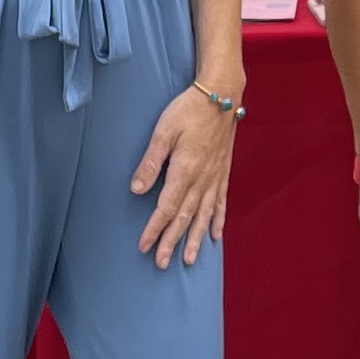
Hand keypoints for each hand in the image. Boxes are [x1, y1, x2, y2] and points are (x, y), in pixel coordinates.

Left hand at [132, 80, 240, 266]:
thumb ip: (150, 162)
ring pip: (203, 215)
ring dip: (194, 239)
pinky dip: (218, 221)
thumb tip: (136, 190)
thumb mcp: (163, 131)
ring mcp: (214, 178)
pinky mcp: (223, 172)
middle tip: (162, 263)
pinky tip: (215, 236)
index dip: (155, 228)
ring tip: (188, 259)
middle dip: (172, 241)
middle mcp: (202, 180)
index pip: (166, 207)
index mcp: (184, 170)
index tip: (144, 246)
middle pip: (185, 217)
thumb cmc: (188, 109)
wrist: (221, 95)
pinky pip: (221, 203)